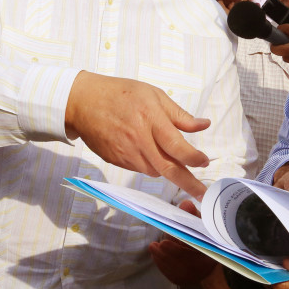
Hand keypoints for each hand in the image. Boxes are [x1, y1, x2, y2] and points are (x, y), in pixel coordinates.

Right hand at [65, 72, 210, 196]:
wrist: (84, 103)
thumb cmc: (121, 94)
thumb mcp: (154, 95)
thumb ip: (179, 115)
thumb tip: (204, 125)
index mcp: (151, 120)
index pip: (178, 146)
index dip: (194, 158)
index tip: (204, 161)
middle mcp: (139, 140)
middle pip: (169, 169)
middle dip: (189, 184)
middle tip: (203, 194)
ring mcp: (126, 153)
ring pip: (154, 171)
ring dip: (166, 169)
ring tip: (167, 155)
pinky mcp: (117, 161)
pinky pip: (139, 169)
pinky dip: (148, 164)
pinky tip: (144, 149)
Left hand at [148, 199, 216, 284]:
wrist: (208, 263)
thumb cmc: (206, 239)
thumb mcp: (202, 226)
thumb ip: (193, 216)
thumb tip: (185, 203)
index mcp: (210, 257)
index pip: (191, 256)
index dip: (176, 250)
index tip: (163, 243)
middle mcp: (201, 272)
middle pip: (179, 264)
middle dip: (165, 253)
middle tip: (155, 245)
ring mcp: (190, 279)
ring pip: (172, 269)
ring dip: (161, 257)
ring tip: (153, 247)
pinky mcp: (181, 281)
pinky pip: (169, 273)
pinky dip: (161, 263)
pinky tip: (156, 255)